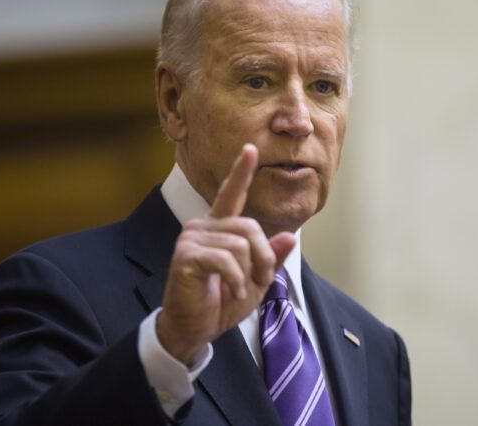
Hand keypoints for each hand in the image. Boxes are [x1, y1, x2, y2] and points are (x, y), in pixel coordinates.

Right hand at [157, 144, 295, 365]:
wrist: (194, 329)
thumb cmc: (220, 305)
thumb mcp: (256, 282)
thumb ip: (271, 259)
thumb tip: (291, 236)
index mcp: (219, 229)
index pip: (231, 195)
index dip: (241, 172)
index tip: (250, 149)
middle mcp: (203, 227)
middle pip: (249, 227)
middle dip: (263, 257)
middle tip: (259, 281)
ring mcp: (192, 239)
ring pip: (240, 245)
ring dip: (249, 274)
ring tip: (240, 290)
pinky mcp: (186, 255)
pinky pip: (226, 260)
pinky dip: (236, 281)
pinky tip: (232, 293)